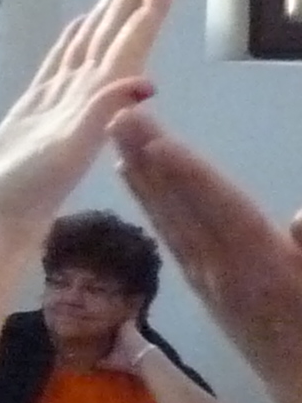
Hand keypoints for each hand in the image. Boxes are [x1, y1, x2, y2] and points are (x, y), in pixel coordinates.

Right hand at [0, 0, 169, 240]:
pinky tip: (79, 25)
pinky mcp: (38, 107)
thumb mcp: (68, 151)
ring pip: (91, 45)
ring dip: (108, 13)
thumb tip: (144, 83)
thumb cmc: (26, 189)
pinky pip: (61, 63)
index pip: (126, 46)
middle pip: (113, 36)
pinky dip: (73, 41)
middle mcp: (86, 95)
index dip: (144, 11)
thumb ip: (101, 115)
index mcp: (96, 101)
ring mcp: (62, 100)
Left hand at [114, 109, 301, 401]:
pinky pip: (170, 234)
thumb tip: (300, 218)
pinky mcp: (202, 286)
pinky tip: (133, 177)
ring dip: (142, 175)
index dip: (191, 179)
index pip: (222, 214)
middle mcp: (224, 272)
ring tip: (118, 135)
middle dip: (151, 161)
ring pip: (169, 218)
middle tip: (119, 116)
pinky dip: (150, 201)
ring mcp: (208, 279)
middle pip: (184, 208)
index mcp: (262, 269)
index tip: (158, 145)